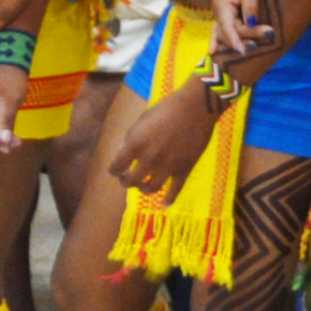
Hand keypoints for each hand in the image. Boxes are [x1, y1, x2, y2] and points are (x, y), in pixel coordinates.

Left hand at [109, 85, 219, 199]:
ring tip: (143, 186)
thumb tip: (128, 150)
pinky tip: (164, 204)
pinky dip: (169, 199)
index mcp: (136, 144)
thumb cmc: (167, 107)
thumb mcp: (142, 119)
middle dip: (126, 181)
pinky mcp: (184, 169)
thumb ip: (133, 136)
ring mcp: (167, 166)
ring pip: (151, 188)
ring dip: (143, 189)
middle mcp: (149, 159)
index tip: (115, 170)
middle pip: (131, 181)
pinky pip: (175, 190)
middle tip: (126, 179)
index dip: (114, 170)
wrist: (196, 107)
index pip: (117, 165)